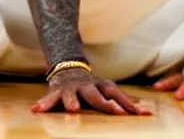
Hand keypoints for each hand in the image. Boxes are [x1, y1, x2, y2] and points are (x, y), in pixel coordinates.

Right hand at [32, 67, 153, 114]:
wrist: (69, 70)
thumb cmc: (93, 88)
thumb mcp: (108, 92)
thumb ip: (123, 103)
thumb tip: (147, 113)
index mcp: (103, 86)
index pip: (117, 95)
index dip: (127, 103)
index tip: (139, 114)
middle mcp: (89, 86)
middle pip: (98, 95)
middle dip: (106, 104)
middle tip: (115, 112)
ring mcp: (73, 89)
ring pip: (72, 95)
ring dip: (73, 102)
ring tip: (73, 110)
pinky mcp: (57, 92)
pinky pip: (49, 99)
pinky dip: (44, 104)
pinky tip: (36, 109)